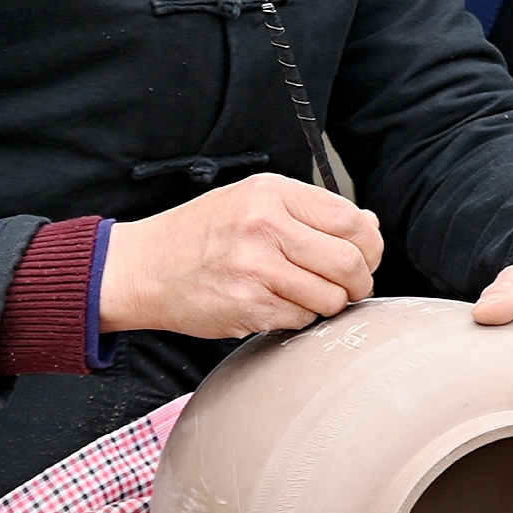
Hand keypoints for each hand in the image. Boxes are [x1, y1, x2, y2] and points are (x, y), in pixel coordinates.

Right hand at [99, 173, 381, 336]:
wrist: (142, 268)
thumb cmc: (199, 234)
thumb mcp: (252, 201)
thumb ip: (310, 210)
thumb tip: (368, 225)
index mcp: (272, 194)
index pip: (351, 220)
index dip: (370, 245)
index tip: (366, 256)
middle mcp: (264, 227)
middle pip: (349, 261)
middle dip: (359, 280)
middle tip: (348, 285)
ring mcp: (256, 269)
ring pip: (331, 297)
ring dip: (329, 302)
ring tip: (305, 293)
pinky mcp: (248, 306)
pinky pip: (301, 318)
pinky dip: (298, 316)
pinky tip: (277, 303)